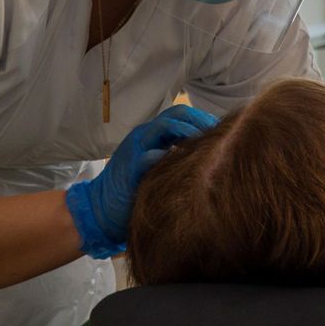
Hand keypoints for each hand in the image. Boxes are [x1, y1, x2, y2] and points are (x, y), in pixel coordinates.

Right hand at [65, 104, 216, 257]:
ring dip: (188, 131)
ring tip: (208, 142)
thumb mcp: (156, 168)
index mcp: (151, 135)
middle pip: (176, 114)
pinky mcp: (130, 166)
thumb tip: (208, 155)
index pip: (181, 115)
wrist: (99, 210)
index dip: (203, 118)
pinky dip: (169, 155)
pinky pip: (151, 155)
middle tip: (222, 132)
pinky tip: (187, 163)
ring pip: (165, 126)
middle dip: (201, 120)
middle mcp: (144, 136)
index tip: (225, 130)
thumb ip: (175, 157)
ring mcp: (136, 148)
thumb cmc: (133, 191)